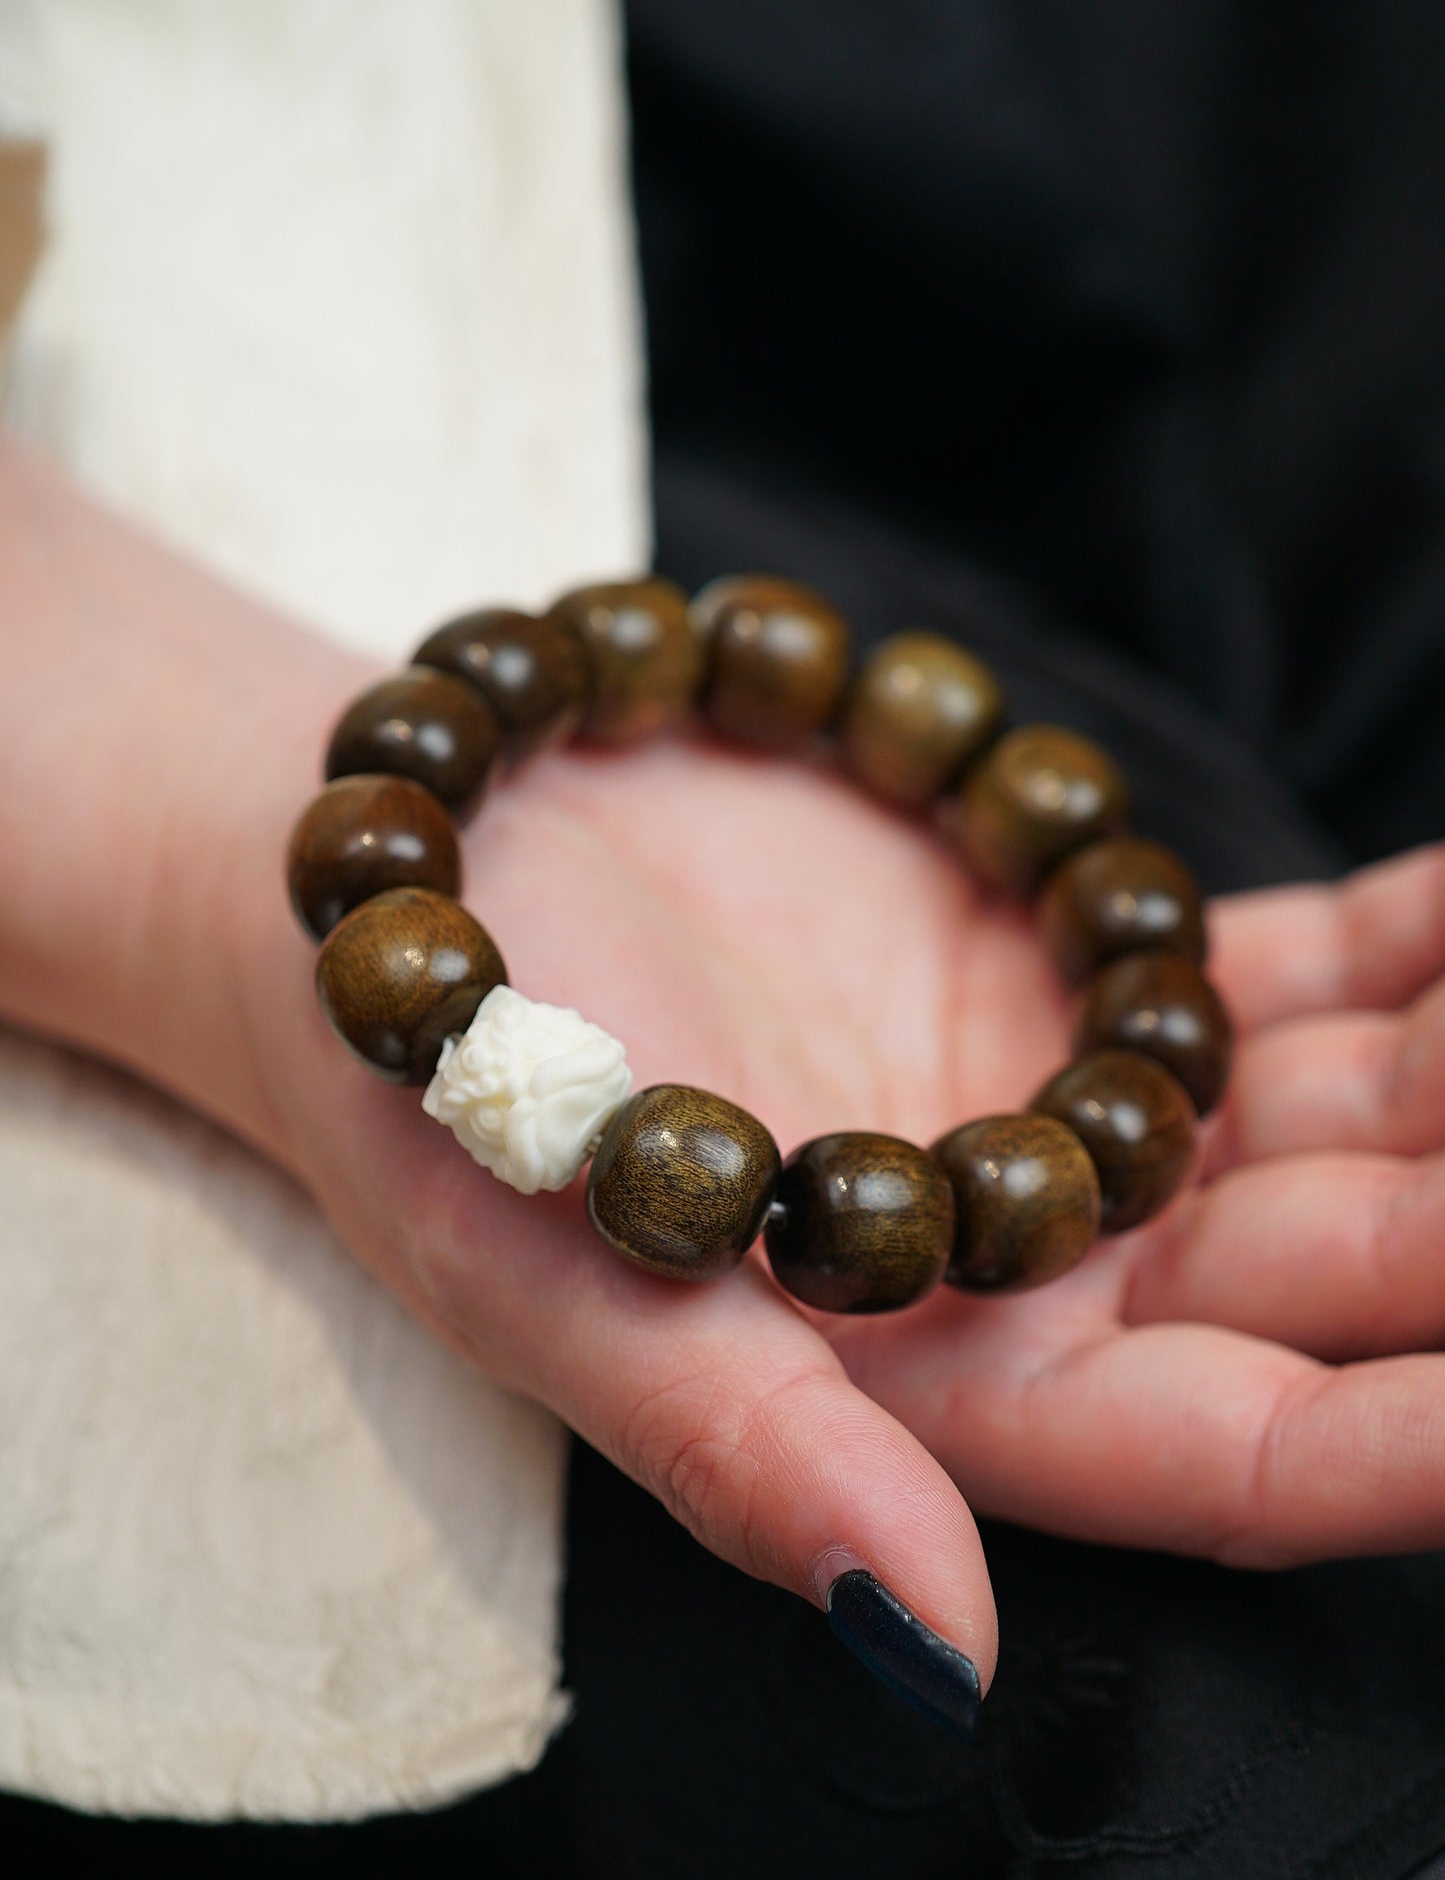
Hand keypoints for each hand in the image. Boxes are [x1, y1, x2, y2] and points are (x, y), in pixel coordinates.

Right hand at [238, 726, 1444, 1701]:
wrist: (422, 869)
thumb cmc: (450, 1104)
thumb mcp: (566, 1283)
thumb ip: (747, 1451)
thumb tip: (928, 1652)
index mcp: (933, 1390)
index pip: (1211, 1445)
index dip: (1392, 1440)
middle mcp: (1029, 1268)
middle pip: (1313, 1271)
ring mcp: (1057, 1104)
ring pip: (1328, 1115)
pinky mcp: (1056, 960)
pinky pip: (1272, 966)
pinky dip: (1397, 943)